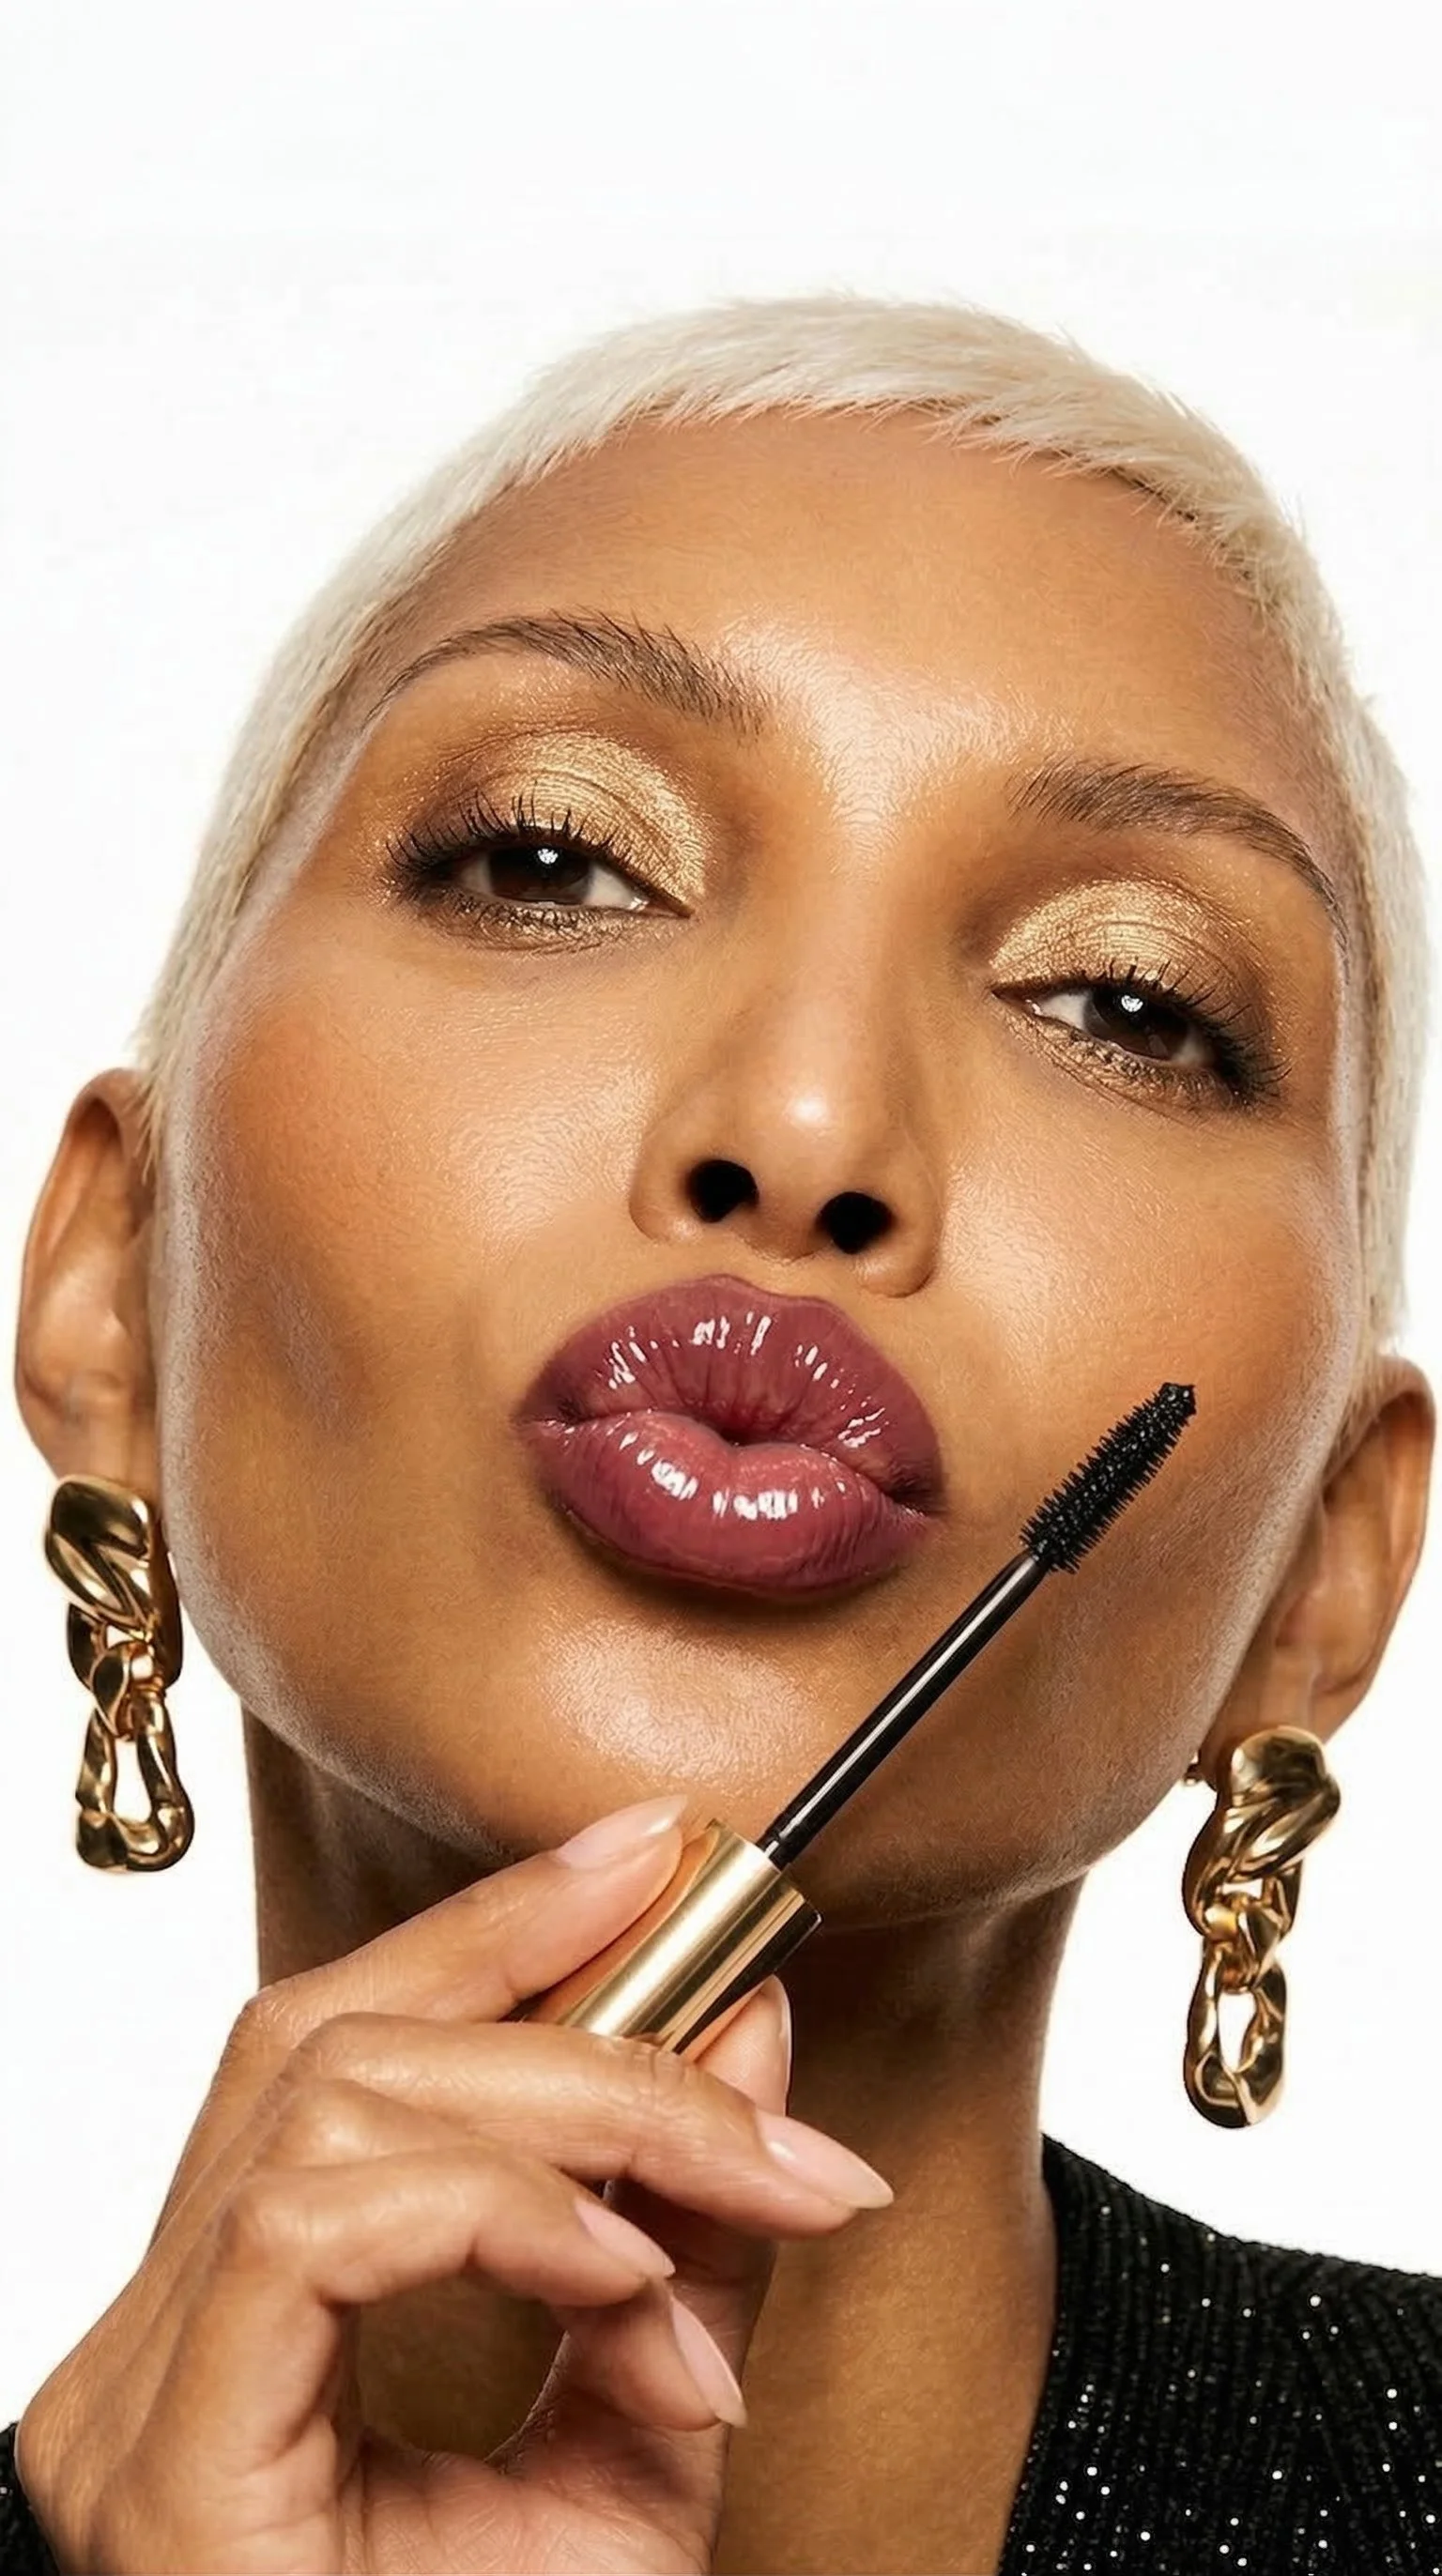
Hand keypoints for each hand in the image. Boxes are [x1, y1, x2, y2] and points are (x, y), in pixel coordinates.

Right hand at [15, 1794, 891, 2572]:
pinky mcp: (166, 2467)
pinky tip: (625, 2272)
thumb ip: (685, 2241)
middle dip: (570, 1997)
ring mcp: (140, 2401)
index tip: (657, 1854)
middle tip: (763, 2047)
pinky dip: (496, 2205)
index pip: (334, 2035)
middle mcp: (157, 2341)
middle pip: (326, 2035)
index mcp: (244, 2327)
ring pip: (321, 2097)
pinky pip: (308, 2227)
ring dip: (568, 2104)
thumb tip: (747, 2023)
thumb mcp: (643, 2452)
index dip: (494, 1921)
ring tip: (728, 2193)